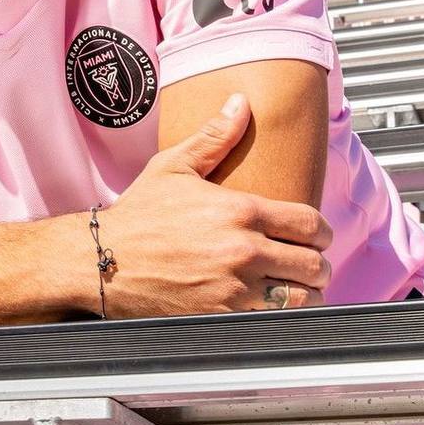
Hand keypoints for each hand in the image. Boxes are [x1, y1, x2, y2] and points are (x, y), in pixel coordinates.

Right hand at [98, 94, 331, 317]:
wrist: (102, 261)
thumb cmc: (138, 215)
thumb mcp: (173, 166)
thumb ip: (214, 136)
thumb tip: (240, 103)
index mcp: (239, 210)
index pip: (311, 223)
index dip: (321, 231)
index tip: (315, 236)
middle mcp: (242, 250)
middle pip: (313, 263)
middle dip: (316, 262)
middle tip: (307, 262)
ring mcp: (234, 289)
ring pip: (302, 297)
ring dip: (304, 292)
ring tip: (295, 286)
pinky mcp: (223, 318)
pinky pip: (274, 321)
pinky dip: (280, 316)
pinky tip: (271, 306)